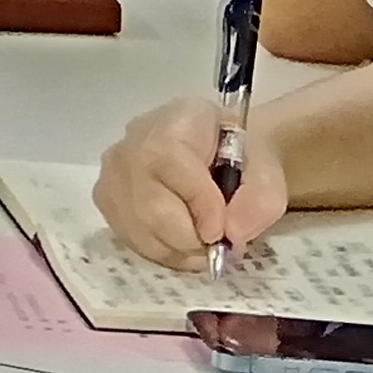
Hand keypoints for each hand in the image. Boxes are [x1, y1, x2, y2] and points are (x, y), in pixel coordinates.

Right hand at [97, 94, 286, 271]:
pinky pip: (129, 238)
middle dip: (191, 238)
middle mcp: (131, 141)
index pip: (171, 162)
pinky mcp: (105, 199)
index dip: (200, 206)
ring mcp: (112, 172)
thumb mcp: (267, 173)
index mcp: (177, 120)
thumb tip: (231, 234)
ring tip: (203, 246)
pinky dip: (161, 252)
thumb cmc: (242, 160)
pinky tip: (182, 243)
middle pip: (150, 206)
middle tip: (217, 245)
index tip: (225, 231)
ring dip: (178, 251)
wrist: (219, 154)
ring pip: (138, 228)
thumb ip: (259, 201)